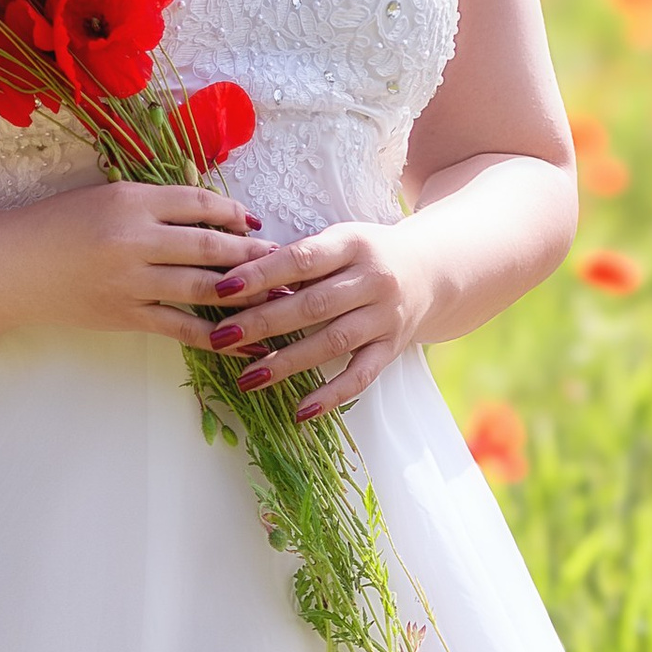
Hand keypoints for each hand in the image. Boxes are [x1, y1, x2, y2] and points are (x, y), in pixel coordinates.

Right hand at [13, 178, 261, 341]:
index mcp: (132, 199)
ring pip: (204, 286)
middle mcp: (136, 238)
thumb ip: (154, 203)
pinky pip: (182, 327)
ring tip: (277, 294)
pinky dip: (217, 335)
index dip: (234, 212)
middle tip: (286, 258)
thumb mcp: (105, 197)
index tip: (254, 222)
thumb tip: (211, 212)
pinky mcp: (126, 315)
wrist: (13, 266)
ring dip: (246, 291)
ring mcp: (132, 281)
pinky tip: (245, 340)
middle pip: (211, 245)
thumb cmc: (59, 226)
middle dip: (253, 254)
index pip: (200, 203)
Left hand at [200, 219, 421, 418]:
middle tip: (220, 337)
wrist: (431, 270)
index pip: (301, 259)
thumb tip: (240, 280)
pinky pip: (361, 376)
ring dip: (287, 363)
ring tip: (246, 378)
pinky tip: (300, 411)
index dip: (261, 274)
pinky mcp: (393, 348)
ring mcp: (386, 317)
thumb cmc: (364, 255)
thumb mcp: (337, 241)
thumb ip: (296, 259)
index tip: (222, 289)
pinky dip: (331, 395)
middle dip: (263, 323)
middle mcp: (374, 279)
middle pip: (313, 305)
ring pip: (333, 342)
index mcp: (354, 243)